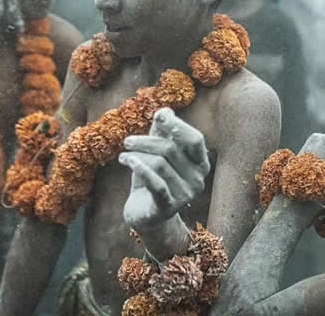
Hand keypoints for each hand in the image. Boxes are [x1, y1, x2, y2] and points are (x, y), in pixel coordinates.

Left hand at [119, 108, 209, 228]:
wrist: (146, 213)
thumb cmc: (154, 177)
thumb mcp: (157, 153)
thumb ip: (162, 132)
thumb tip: (165, 110)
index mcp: (200, 163)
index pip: (194, 139)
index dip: (177, 125)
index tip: (158, 115)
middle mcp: (198, 179)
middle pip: (171, 149)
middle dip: (146, 141)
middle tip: (127, 141)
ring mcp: (185, 195)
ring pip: (160, 164)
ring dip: (138, 155)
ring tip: (124, 155)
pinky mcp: (168, 207)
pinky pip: (155, 183)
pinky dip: (140, 168)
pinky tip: (126, 160)